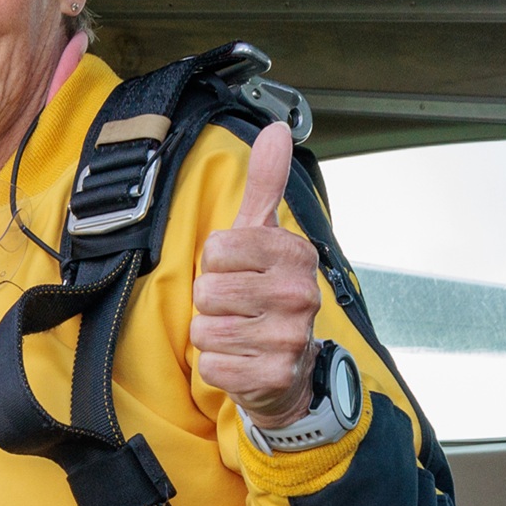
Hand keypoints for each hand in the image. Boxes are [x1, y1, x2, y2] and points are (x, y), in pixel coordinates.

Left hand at [190, 122, 321, 428]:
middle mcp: (300, 294)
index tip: (239, 272)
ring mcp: (290, 338)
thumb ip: (266, 184)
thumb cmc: (265, 293)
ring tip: (239, 334)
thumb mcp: (263, 237)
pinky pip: (211, 365)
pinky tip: (242, 360)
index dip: (216, 263)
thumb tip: (278, 129)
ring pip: (205, 329)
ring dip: (212, 334)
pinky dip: (217, 366)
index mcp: (295, 254)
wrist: (289, 368)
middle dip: (211, 302)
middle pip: (207, 290)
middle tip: (238, 308)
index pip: (216, 248)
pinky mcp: (274, 376)